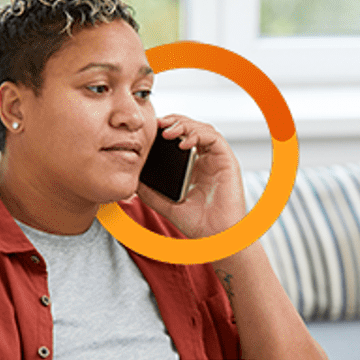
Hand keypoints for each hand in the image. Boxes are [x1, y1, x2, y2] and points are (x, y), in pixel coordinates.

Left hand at [137, 115, 247, 237]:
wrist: (215, 237)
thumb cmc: (197, 224)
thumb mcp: (165, 204)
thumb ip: (149, 191)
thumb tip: (131, 179)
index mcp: (192, 166)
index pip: (179, 138)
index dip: (165, 129)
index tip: (149, 130)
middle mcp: (206, 159)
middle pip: (191, 128)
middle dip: (173, 121)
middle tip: (157, 124)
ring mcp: (217, 159)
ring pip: (202, 128)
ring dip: (184, 125)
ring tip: (167, 131)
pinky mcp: (227, 160)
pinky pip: (214, 138)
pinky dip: (198, 134)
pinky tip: (184, 143)